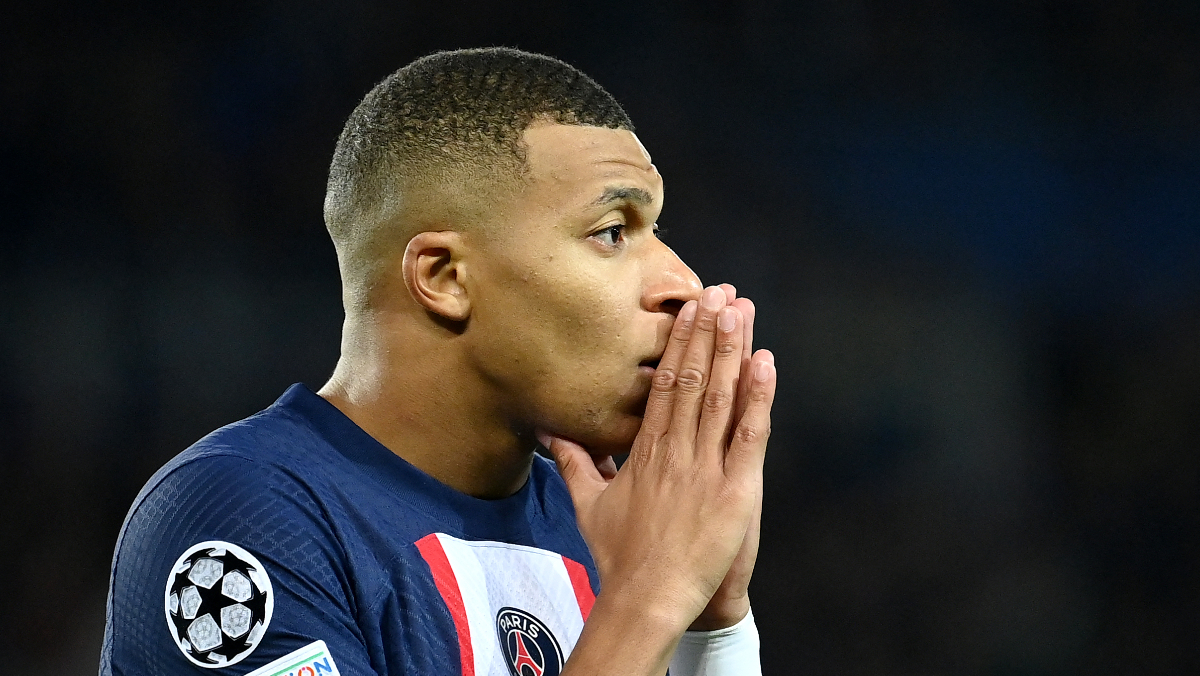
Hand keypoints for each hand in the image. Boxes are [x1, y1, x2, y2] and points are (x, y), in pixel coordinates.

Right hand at [540, 285, 775, 632]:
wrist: (647, 598)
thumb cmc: (620, 557)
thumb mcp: (589, 505)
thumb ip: (574, 464)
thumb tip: (550, 435)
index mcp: (646, 450)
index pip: (665, 384)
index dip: (680, 343)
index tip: (689, 309)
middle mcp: (675, 451)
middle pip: (693, 379)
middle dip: (706, 333)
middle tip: (718, 291)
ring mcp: (705, 468)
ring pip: (720, 397)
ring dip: (731, 350)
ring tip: (740, 309)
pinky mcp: (735, 490)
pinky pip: (749, 436)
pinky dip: (758, 398)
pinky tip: (765, 362)